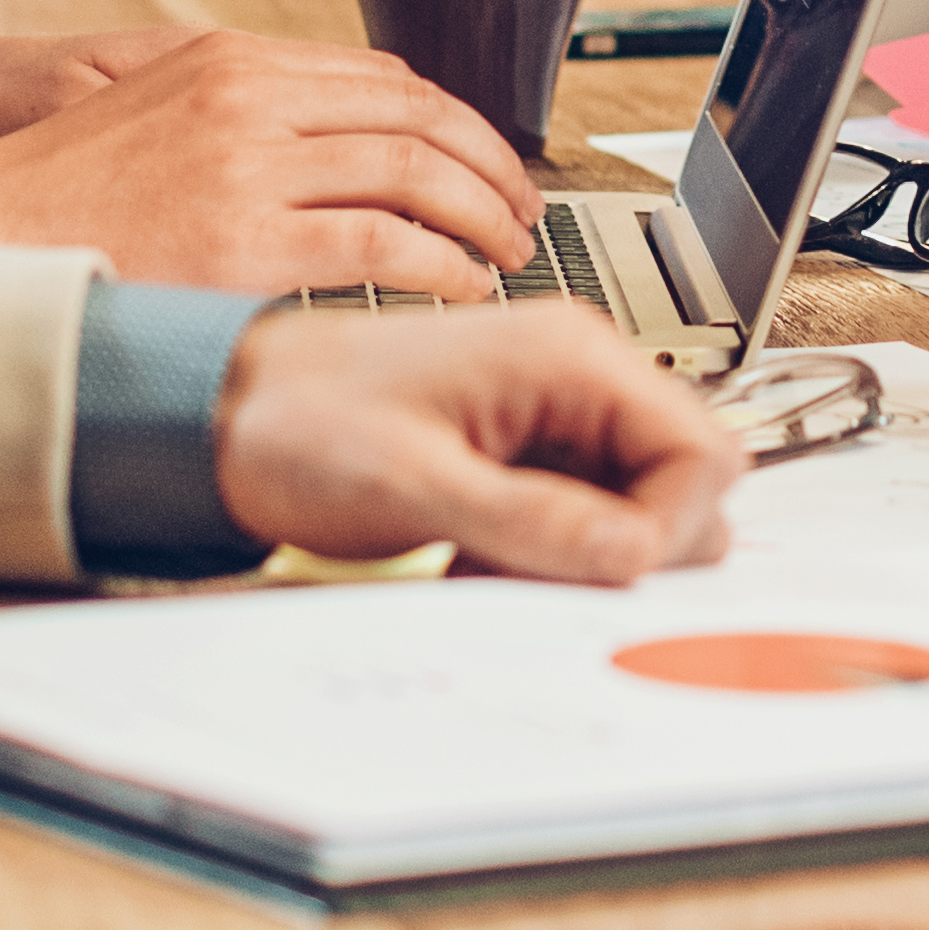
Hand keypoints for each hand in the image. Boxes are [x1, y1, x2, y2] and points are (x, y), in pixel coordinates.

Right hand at [0, 33, 537, 295]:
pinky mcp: (240, 241)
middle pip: (416, 116)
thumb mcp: (156, 113)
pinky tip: (462, 287)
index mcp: (230, 62)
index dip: (456, 121)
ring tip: (506, 254)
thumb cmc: (53, 194)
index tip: (489, 159)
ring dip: (479, 217)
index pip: (386, 76)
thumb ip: (245, 116)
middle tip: (522, 212)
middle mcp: (245, 98)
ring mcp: (244, 166)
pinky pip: (381, 245)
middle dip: (489, 167)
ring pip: (412, 174)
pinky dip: (442, 265)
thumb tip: (342, 146)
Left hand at [211, 306, 738, 580]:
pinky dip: (553, 557)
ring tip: (499, 564)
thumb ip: (536, 521)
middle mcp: (578, 377)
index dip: (669, 527)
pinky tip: (485, 559)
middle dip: (630, 548)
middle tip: (543, 572)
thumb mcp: (416, 483)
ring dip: (587, 559)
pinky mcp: (531, 453)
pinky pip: (587, 520)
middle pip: (685, 484)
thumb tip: (633, 555)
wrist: (225, 413)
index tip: (606, 573)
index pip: (703, 451)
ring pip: (639, 511)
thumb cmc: (299, 420)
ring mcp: (558, 416)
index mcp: (569, 355)